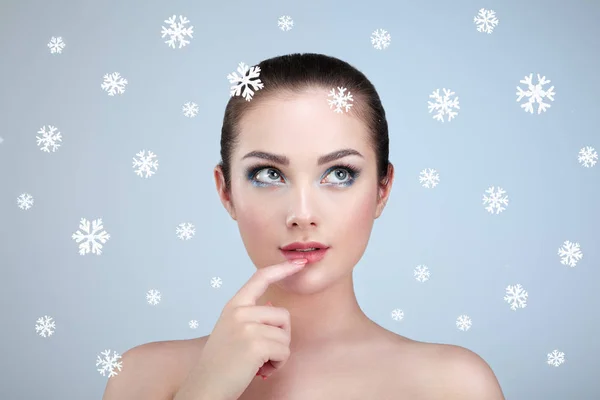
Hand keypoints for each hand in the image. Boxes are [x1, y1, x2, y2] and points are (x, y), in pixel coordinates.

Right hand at [175, 258, 307, 399]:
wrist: (205, 388)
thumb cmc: (221, 364)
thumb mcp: (232, 331)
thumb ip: (251, 317)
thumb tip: (275, 311)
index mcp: (233, 306)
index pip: (260, 278)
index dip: (282, 268)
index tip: (299, 262)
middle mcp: (239, 312)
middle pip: (283, 315)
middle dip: (281, 337)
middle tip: (261, 353)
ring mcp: (247, 327)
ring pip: (285, 336)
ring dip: (278, 354)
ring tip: (258, 363)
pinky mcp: (255, 344)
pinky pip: (284, 351)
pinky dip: (277, 365)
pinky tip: (261, 370)